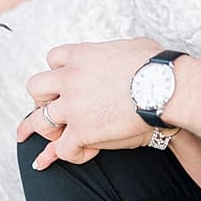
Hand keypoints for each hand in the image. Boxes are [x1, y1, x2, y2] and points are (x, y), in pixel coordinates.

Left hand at [16, 37, 163, 169]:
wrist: (164, 87)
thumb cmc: (157, 66)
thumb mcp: (131, 46)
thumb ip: (117, 51)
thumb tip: (126, 52)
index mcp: (81, 55)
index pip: (53, 58)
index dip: (57, 70)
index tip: (63, 79)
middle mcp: (70, 79)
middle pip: (36, 87)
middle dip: (40, 100)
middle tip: (45, 109)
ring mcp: (72, 106)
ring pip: (40, 120)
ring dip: (41, 131)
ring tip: (37, 139)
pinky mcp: (82, 131)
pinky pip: (63, 148)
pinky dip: (69, 154)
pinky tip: (78, 154)